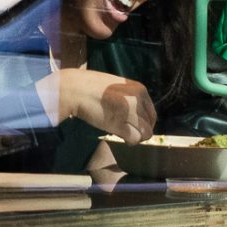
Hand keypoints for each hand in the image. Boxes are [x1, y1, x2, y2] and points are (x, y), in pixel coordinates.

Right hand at [40, 68, 156, 143]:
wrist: (75, 89)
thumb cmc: (90, 86)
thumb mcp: (116, 85)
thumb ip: (129, 96)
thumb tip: (135, 112)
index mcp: (139, 90)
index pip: (151, 113)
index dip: (145, 122)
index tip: (136, 126)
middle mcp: (138, 101)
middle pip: (149, 124)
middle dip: (140, 130)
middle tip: (128, 131)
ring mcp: (130, 112)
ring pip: (145, 133)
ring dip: (136, 137)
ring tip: (124, 135)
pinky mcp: (119, 124)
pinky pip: (134, 138)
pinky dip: (129, 141)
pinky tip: (121, 138)